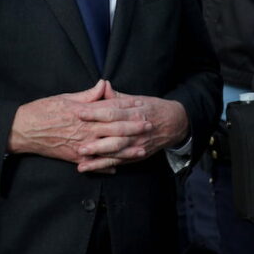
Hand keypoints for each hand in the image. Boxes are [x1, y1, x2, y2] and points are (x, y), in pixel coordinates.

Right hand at [7, 80, 152, 168]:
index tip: (143, 109)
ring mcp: (80, 147)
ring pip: (108, 151)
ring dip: (126, 152)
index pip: (112, 112)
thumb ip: (88, 95)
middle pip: (114, 131)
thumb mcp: (66, 97)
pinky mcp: (73, 158)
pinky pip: (92, 165)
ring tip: (141, 152)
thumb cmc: (43, 110)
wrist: (23, 130)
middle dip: (133, 130)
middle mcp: (85, 131)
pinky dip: (105, 167)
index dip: (128, 111)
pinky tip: (117, 169)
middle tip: (149, 129)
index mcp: (84, 115)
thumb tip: (104, 85)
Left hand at [74, 86, 188, 172]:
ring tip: (82, 159)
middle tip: (78, 143)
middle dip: (96, 140)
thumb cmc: (152, 108)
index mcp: (134, 111)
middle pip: (114, 134)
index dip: (95, 112)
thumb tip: (103, 85)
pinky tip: (91, 168)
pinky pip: (119, 161)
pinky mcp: (137, 155)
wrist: (175, 123)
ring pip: (117, 151)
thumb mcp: (137, 98)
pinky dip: (105, 166)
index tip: (79, 112)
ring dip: (99, 156)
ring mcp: (137, 143)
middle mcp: (136, 128)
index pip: (113, 112)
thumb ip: (117, 97)